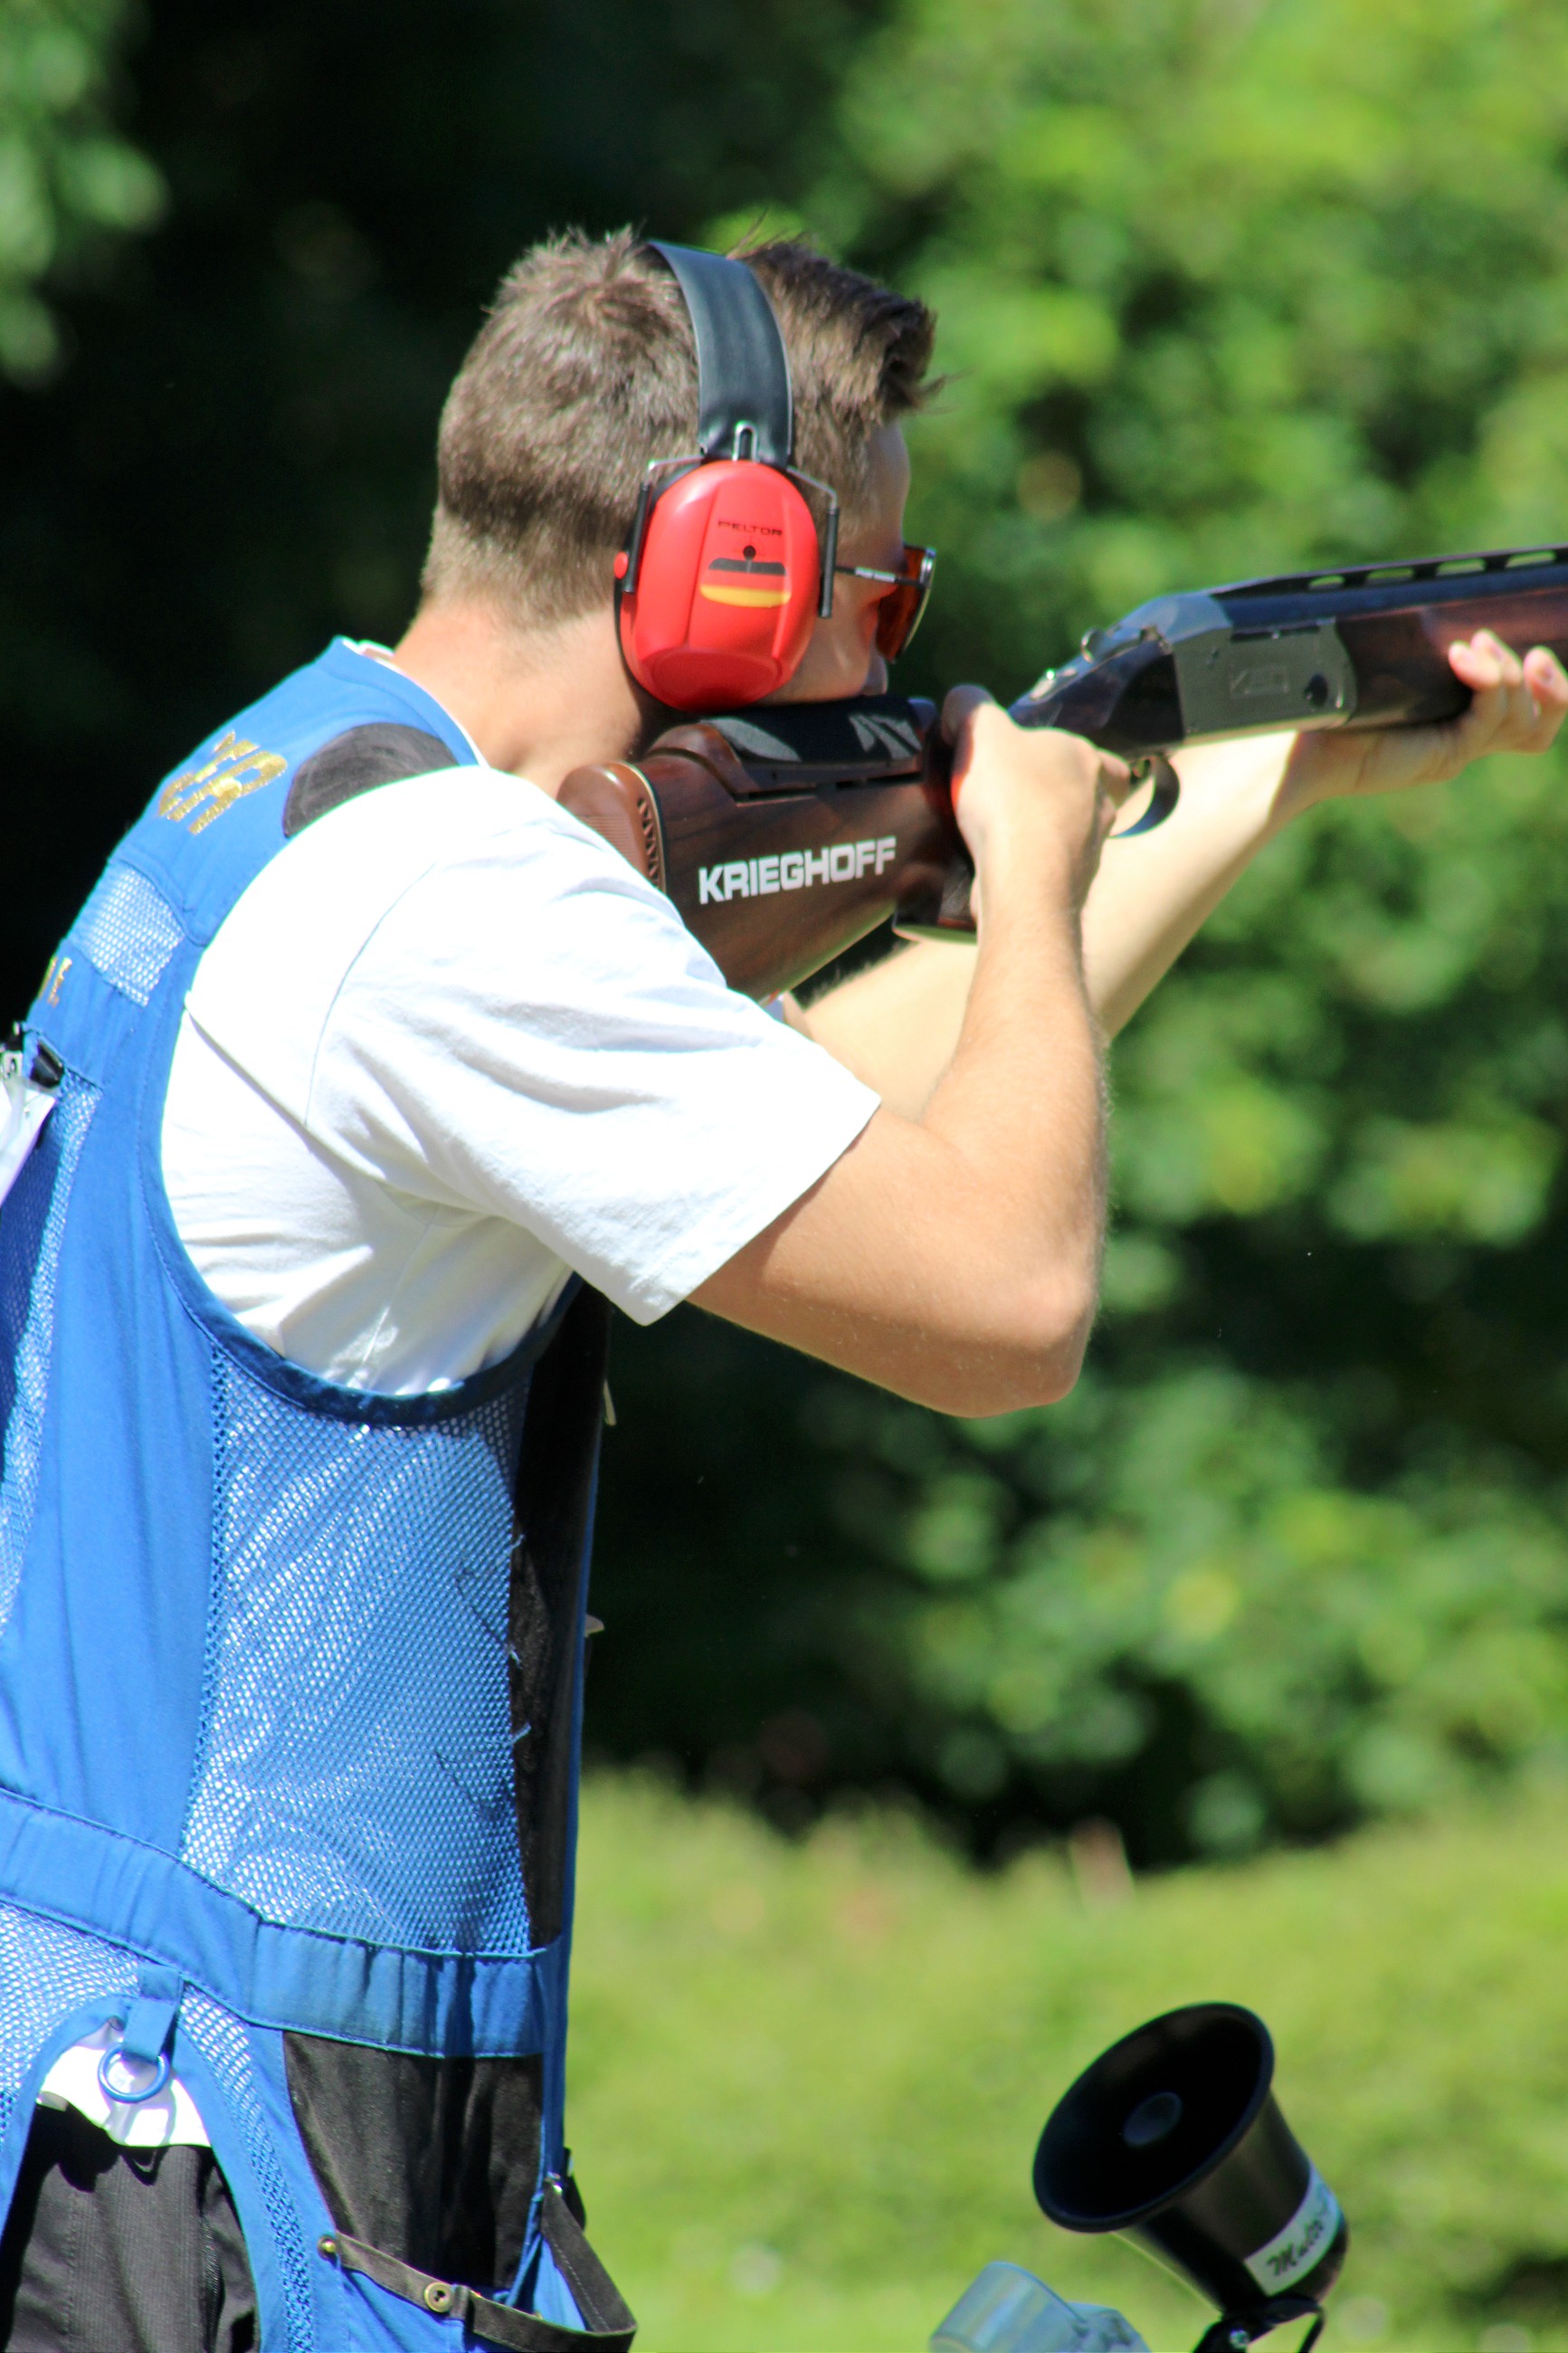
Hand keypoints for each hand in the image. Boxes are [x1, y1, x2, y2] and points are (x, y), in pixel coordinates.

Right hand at [942, 685, 1130, 910]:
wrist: (1024, 881)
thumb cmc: (1010, 799)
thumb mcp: (980, 730)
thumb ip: (970, 705)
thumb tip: (961, 703)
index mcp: (1086, 760)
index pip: (1094, 755)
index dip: (1064, 759)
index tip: (1029, 767)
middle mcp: (1099, 804)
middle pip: (1089, 797)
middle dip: (1057, 799)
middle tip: (1015, 802)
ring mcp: (1091, 850)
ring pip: (1073, 838)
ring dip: (1044, 837)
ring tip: (1000, 838)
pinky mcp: (1071, 888)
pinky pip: (1052, 874)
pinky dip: (1030, 870)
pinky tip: (999, 868)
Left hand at [1278, 629, 1567, 815]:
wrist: (1294, 737)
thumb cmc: (1327, 692)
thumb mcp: (1384, 653)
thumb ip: (1418, 635)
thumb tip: (1443, 590)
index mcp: (1454, 711)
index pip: (1521, 706)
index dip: (1543, 681)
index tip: (1538, 644)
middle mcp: (1462, 734)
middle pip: (1538, 723)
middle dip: (1552, 686)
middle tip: (1535, 654)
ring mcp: (1456, 747)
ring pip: (1524, 722)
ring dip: (1512, 675)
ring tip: (1475, 646)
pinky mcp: (1445, 754)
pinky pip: (1491, 720)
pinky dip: (1489, 683)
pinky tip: (1461, 657)